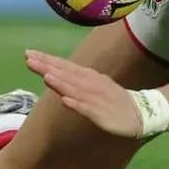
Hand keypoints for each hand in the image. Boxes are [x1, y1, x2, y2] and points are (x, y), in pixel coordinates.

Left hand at [24, 50, 143, 136]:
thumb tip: (56, 74)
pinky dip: (76, 104)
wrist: (140, 114)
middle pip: (66, 74)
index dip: (47, 60)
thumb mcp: (95, 86)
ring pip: (75, 89)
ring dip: (61, 82)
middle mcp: (91, 84)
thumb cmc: (114, 100)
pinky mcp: (101, 114)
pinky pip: (87, 109)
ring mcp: (96, 98)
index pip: (65, 66)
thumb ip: (76, 81)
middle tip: (28, 57)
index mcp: (89, 77)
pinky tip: (65, 100)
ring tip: (46, 75)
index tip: (29, 54)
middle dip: (48, 66)